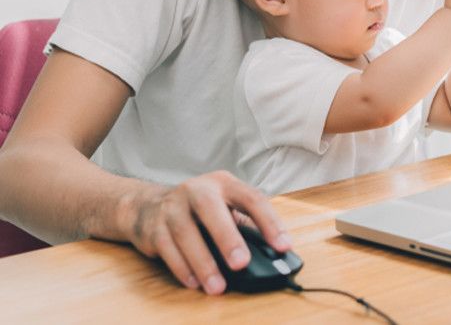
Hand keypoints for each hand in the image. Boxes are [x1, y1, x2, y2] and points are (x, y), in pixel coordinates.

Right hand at [125, 170, 289, 294]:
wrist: (148, 205)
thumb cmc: (199, 209)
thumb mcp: (225, 207)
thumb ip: (245, 225)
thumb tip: (271, 254)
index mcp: (225, 184)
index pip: (252, 198)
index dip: (270, 222)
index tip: (283, 246)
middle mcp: (198, 190)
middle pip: (212, 211)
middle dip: (228, 239)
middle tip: (242, 264)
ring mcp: (172, 207)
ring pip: (186, 234)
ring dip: (203, 263)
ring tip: (218, 286)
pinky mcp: (154, 227)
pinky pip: (168, 249)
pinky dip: (182, 268)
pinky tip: (195, 282)